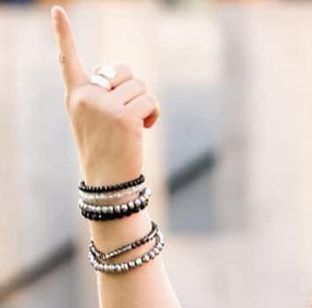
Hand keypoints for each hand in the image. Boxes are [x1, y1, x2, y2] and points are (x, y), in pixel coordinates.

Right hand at [52, 7, 159, 186]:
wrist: (109, 184)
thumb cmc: (105, 153)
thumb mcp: (94, 120)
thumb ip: (102, 95)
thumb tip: (125, 75)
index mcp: (76, 96)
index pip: (68, 60)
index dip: (63, 34)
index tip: (57, 10)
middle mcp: (87, 97)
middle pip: (123, 71)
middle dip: (133, 89)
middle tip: (129, 114)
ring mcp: (104, 106)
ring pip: (139, 86)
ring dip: (145, 103)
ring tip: (137, 125)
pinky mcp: (124, 116)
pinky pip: (148, 100)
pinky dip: (153, 113)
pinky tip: (146, 128)